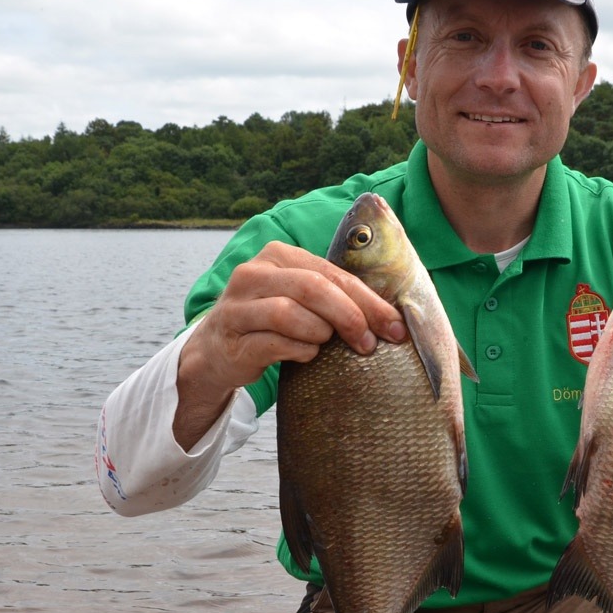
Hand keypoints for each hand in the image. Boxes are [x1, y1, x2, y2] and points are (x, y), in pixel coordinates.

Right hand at [173, 241, 406, 448]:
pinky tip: (307, 356)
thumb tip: (391, 316)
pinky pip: (274, 343)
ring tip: (325, 345)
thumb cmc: (271, 324)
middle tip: (368, 343)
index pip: (332, 273)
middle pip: (313, 288)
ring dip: (319, 334)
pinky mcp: (231, 338)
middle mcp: (253, 273)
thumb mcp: (299, 299)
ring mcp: (237, 306)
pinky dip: (299, 351)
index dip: (368, 300)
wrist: (216, 351)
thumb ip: (334, 296)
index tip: (395, 327)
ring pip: (290, 313)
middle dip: (349, 316)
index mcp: (277, 256)